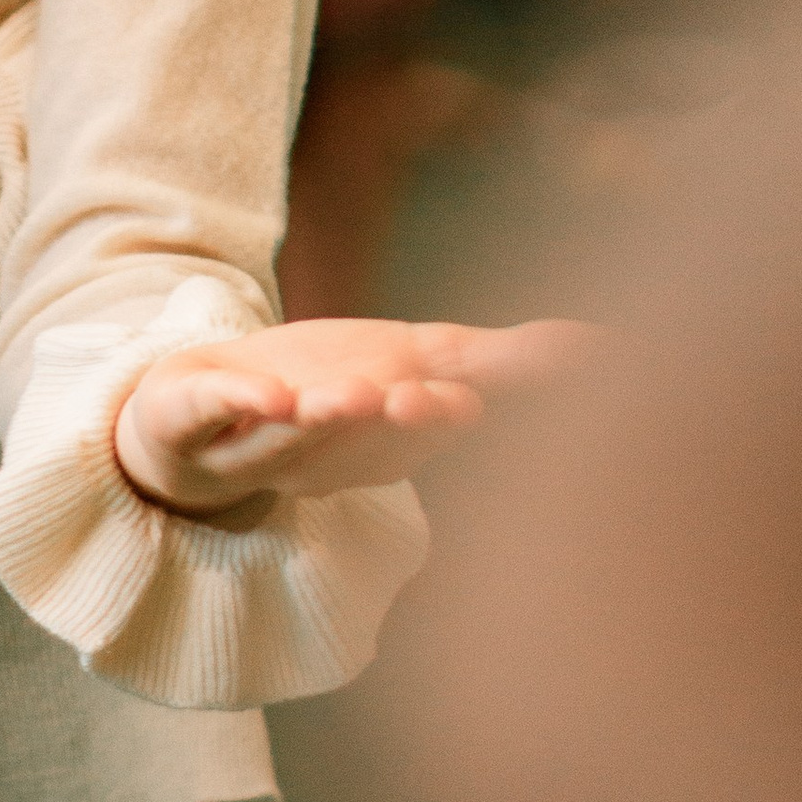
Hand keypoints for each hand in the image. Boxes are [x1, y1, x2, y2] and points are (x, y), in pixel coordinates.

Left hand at [113, 315, 588, 519]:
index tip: (462, 402)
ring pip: (284, 435)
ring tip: (324, 397)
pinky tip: (252, 392)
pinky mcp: (188, 411)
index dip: (439, 418)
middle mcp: (324, 451)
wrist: (198, 420)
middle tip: (407, 399)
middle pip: (358, 439)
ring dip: (309, 419)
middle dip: (381, 423)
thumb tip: (614, 350)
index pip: (422, 430)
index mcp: (385, 437)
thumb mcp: (426, 363)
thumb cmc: (331, 389)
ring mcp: (251, 439)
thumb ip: (514, 363)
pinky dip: (227, 400)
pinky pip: (205, 411)